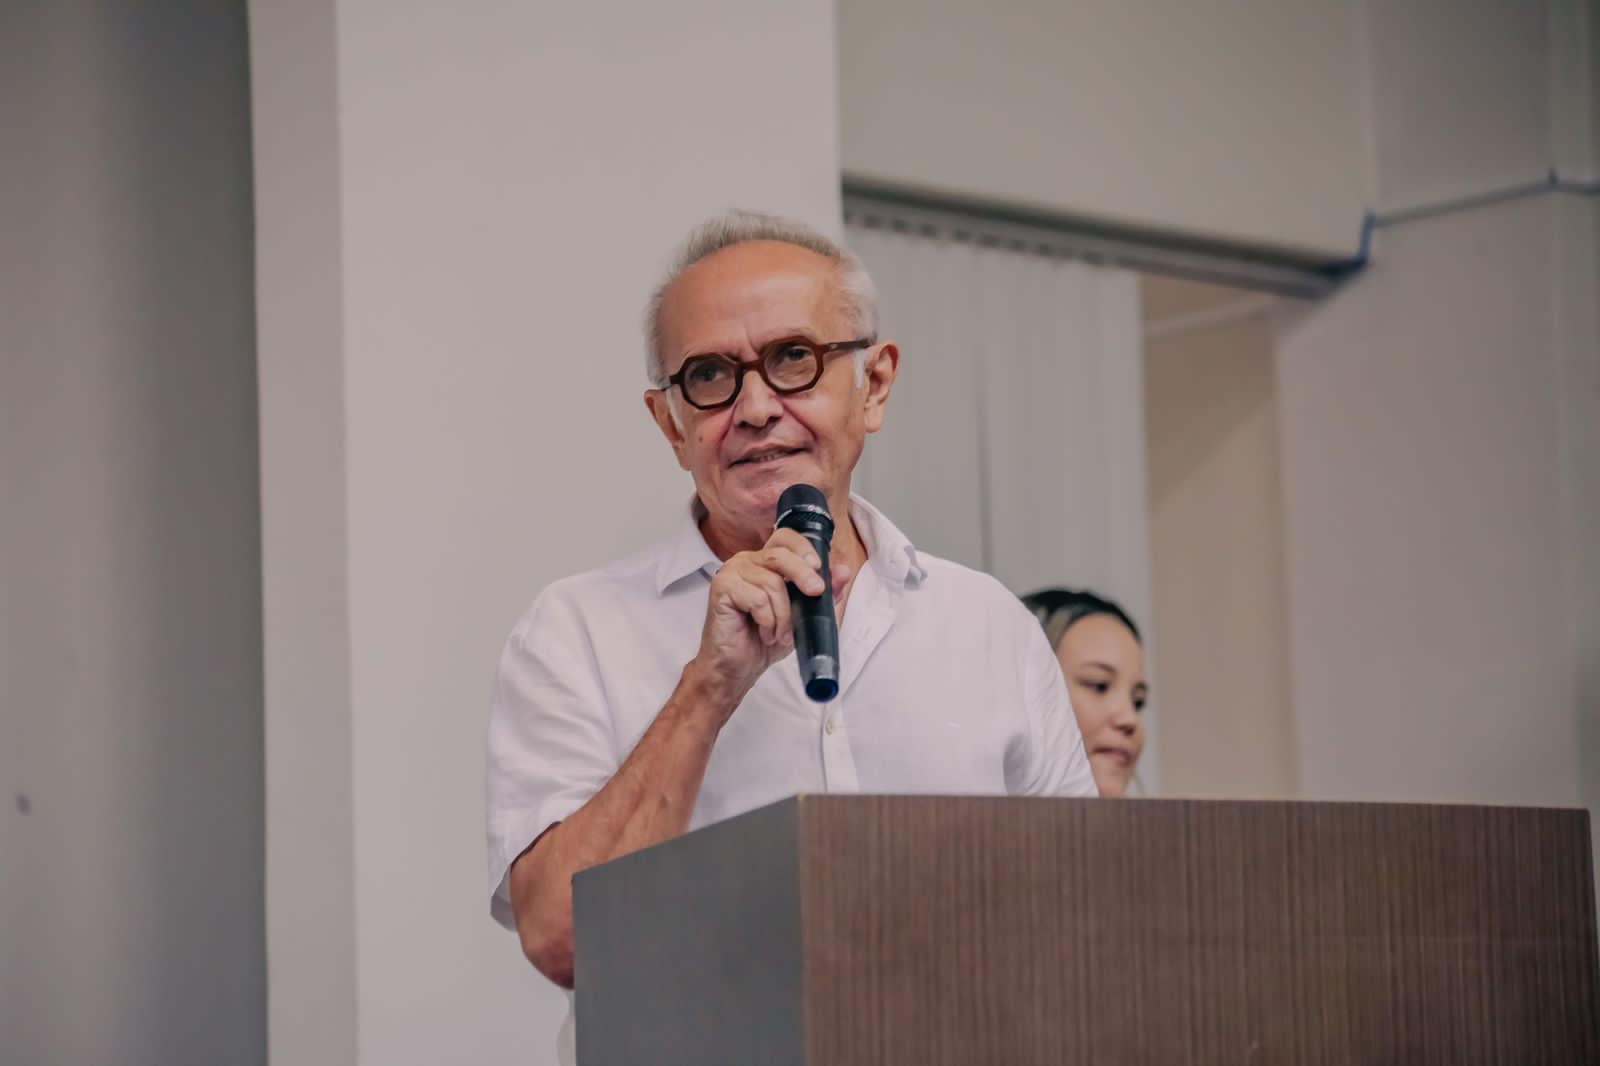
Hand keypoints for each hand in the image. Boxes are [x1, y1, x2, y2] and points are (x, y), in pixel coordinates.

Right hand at [686, 527, 851, 716]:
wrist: (738, 668)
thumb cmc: (765, 641)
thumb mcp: (804, 617)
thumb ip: (825, 595)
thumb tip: (843, 571)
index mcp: (766, 562)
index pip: (786, 538)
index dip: (803, 547)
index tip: (819, 567)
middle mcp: (747, 562)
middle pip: (780, 555)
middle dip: (803, 575)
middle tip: (816, 593)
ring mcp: (732, 573)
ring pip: (771, 582)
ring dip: (784, 614)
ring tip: (781, 634)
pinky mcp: (721, 588)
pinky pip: (756, 599)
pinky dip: (768, 621)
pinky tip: (766, 634)